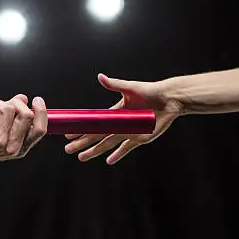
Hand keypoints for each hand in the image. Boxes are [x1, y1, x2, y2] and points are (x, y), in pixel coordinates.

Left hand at [0, 94, 47, 168]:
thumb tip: (24, 99)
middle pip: (26, 115)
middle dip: (16, 102)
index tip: (36, 100)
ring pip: (8, 109)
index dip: (41, 112)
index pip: (39, 130)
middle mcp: (11, 148)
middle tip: (3, 103)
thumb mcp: (0, 133)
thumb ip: (14, 118)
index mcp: (19, 149)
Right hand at [64, 74, 182, 163]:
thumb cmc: (150, 91)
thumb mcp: (130, 87)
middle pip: (96, 136)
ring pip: (107, 144)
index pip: (93, 123)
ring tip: (81, 158)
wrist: (169, 99)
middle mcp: (118, 123)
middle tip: (68, 149)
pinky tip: (108, 161)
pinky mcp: (139, 138)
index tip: (69, 134)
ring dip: (94, 151)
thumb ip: (114, 84)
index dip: (81, 129)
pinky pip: (125, 148)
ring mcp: (128, 132)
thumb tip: (100, 76)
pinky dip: (118, 154)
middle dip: (82, 143)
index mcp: (114, 112)